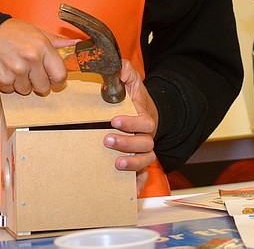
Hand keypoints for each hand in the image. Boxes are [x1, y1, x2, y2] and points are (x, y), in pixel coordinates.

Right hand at [0, 19, 73, 95]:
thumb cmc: (6, 31)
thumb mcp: (34, 31)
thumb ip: (55, 42)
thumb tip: (75, 44)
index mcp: (42, 47)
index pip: (60, 75)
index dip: (56, 79)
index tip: (51, 77)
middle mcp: (31, 59)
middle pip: (44, 87)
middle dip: (38, 82)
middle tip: (29, 71)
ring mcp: (17, 71)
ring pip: (27, 90)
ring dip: (21, 83)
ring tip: (14, 67)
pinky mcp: (3, 79)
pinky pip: (11, 90)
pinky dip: (7, 84)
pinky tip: (4, 70)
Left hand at [104, 59, 157, 192]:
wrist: (144, 116)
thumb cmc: (135, 102)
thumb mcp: (132, 84)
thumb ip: (126, 72)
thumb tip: (119, 66)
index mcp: (145, 119)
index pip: (144, 123)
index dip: (132, 123)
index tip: (114, 120)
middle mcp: (146, 137)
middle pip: (144, 145)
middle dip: (126, 143)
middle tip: (107, 140)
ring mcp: (143, 152)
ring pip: (145, 162)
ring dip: (132, 163)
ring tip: (116, 162)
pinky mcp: (138, 165)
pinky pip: (144, 178)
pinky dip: (139, 184)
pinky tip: (131, 187)